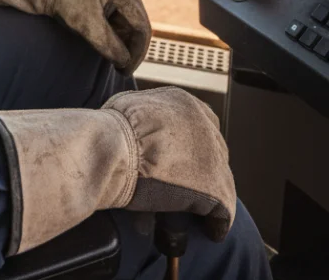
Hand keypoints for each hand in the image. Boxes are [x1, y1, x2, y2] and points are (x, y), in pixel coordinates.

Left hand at [0, 0, 150, 72]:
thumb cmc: (67, 1)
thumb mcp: (89, 26)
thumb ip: (110, 45)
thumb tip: (123, 62)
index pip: (142, 29)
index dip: (137, 54)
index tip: (125, 70)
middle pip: (138, 28)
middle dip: (132, 51)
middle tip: (121, 70)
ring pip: (128, 28)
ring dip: (123, 46)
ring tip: (114, 62)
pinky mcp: (107, 2)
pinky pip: (117, 24)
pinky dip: (115, 38)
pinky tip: (107, 50)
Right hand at [103, 86, 235, 240]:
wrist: (114, 146)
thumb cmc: (112, 129)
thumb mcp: (129, 108)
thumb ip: (145, 116)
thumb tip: (137, 127)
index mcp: (184, 103)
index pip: (202, 124)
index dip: (193, 144)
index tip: (183, 159)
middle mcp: (204, 124)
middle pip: (215, 151)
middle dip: (202, 169)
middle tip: (187, 186)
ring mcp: (213, 155)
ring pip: (221, 180)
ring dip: (207, 196)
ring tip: (196, 213)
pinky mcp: (215, 186)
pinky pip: (222, 210)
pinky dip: (215, 221)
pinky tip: (209, 230)